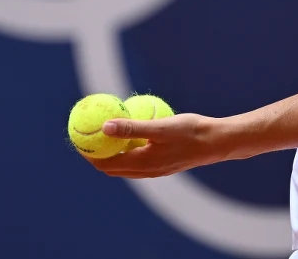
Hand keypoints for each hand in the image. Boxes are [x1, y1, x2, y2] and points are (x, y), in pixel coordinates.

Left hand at [84, 112, 224, 178]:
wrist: (216, 142)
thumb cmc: (190, 132)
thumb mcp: (160, 127)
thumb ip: (132, 128)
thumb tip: (105, 126)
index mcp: (142, 163)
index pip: (106, 164)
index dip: (90, 154)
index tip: (80, 139)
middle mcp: (146, 171)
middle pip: (112, 167)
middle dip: (97, 155)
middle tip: (88, 137)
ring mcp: (156, 170)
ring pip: (125, 165)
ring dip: (112, 154)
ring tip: (105, 136)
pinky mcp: (164, 164)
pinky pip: (139, 160)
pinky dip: (128, 151)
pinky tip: (132, 134)